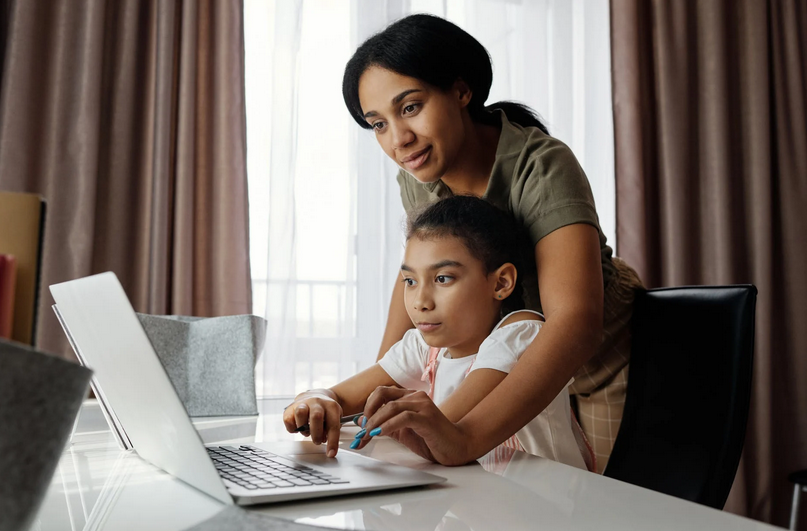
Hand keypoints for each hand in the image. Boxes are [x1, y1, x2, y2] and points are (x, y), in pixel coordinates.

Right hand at [282, 390, 342, 457]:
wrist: (317, 395)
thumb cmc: (326, 411)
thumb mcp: (334, 417)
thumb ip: (331, 430)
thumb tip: (326, 444)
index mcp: (330, 406)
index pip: (333, 425)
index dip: (332, 441)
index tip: (331, 453)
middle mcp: (316, 402)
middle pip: (316, 416)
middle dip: (316, 434)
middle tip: (317, 441)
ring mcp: (303, 403)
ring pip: (300, 413)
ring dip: (303, 429)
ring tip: (307, 432)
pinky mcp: (290, 408)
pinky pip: (288, 419)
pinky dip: (292, 428)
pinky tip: (298, 428)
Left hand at [351, 386, 470, 465]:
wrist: (456, 447)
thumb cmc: (431, 439)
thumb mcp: (401, 432)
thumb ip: (383, 424)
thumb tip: (361, 421)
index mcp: (409, 397)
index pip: (381, 392)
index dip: (367, 407)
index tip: (362, 425)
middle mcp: (415, 396)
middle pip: (382, 394)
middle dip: (368, 412)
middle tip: (363, 430)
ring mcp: (423, 405)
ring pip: (391, 406)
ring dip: (375, 422)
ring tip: (368, 435)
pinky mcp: (427, 418)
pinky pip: (403, 417)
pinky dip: (388, 426)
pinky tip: (380, 434)